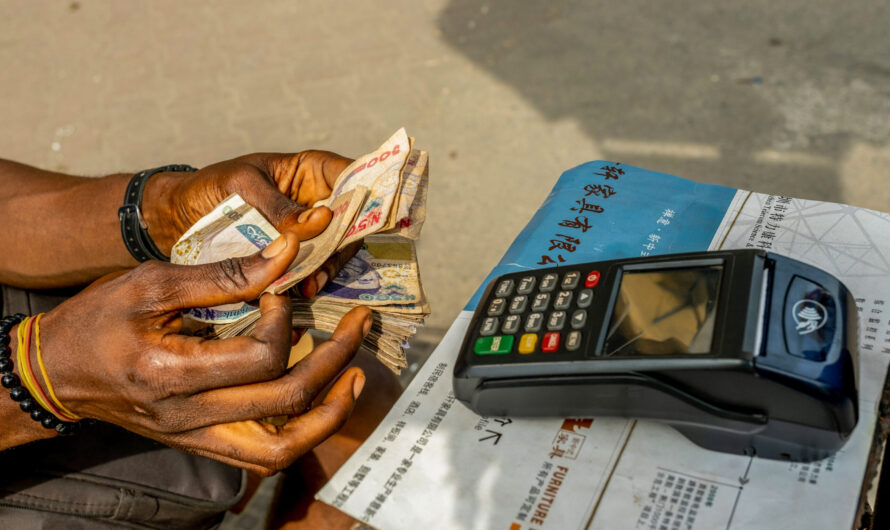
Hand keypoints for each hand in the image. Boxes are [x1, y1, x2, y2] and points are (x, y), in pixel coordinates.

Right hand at [36, 232, 370, 474]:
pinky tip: (325, 399)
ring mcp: (197, 437)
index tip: (281, 289)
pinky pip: (264, 452)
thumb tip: (287, 254)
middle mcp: (189, 417)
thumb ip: (223, 274)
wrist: (56, 373)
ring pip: (281, 447)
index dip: (284, 319)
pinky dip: (302, 430)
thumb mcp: (151, 284)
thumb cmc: (97, 320)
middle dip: (335, 358)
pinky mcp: (202, 443)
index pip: (259, 358)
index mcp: (171, 374)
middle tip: (359, 323)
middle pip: (285, 402)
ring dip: (329, 412)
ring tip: (357, 375)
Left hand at [142, 150, 355, 295]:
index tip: (367, 219)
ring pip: (337, 249)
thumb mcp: (242, 186)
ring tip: (307, 285)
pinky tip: (299, 291)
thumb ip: (279, 205)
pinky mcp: (296, 256)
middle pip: (352, 220)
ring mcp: (309, 231)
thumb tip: (321, 221)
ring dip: (327, 268)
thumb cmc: (209, 187)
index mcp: (311, 170)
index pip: (354, 175)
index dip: (370, 193)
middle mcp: (318, 200)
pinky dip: (311, 280)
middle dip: (343, 244)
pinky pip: (315, 268)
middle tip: (325, 265)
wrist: (176, 217)